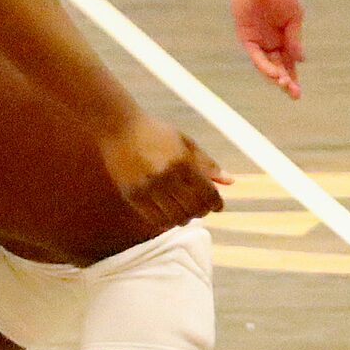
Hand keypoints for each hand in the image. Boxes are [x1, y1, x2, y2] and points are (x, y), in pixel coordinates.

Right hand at [99, 113, 228, 236]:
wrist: (119, 129)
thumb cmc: (156, 133)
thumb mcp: (186, 144)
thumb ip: (208, 164)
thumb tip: (230, 181)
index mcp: (183, 162)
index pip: (208, 194)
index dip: (216, 204)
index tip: (218, 206)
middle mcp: (166, 177)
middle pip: (193, 209)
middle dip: (202, 212)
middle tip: (202, 209)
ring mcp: (148, 188)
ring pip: (175, 218)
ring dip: (185, 218)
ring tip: (186, 211)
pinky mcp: (133, 196)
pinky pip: (155, 220)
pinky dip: (167, 221)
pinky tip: (169, 213)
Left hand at [232, 0, 306, 98]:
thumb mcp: (294, 17)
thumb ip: (295, 39)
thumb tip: (301, 60)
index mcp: (284, 39)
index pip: (289, 64)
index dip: (293, 78)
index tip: (298, 93)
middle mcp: (270, 43)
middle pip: (279, 68)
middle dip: (286, 82)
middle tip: (294, 94)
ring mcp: (258, 41)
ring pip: (267, 65)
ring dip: (276, 76)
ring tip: (285, 84)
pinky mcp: (247, 36)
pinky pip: (256, 55)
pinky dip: (264, 65)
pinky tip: (274, 72)